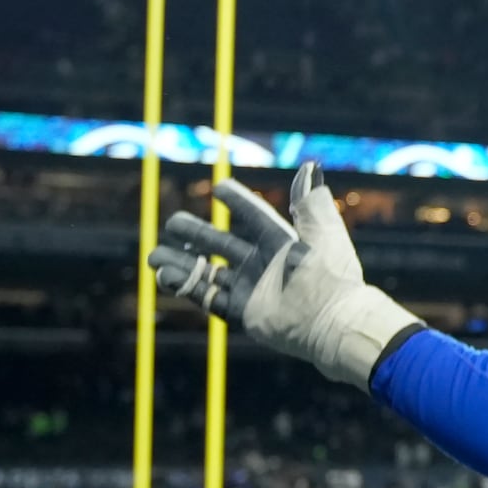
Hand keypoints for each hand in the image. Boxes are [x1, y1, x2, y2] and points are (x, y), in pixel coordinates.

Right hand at [147, 162, 421, 387]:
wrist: (334, 321)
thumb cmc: (331, 275)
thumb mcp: (323, 233)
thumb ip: (311, 202)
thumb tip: (310, 166)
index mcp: (284, 242)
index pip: (255, 216)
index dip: (239, 201)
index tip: (219, 187)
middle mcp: (265, 265)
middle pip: (224, 244)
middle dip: (197, 234)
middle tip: (172, 222)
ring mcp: (254, 290)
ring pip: (210, 274)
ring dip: (182, 264)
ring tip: (153, 255)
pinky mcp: (246, 314)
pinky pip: (210, 299)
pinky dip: (187, 288)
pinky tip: (165, 276)